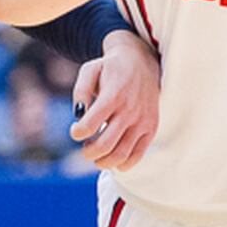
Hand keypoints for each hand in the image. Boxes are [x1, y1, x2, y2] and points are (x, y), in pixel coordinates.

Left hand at [70, 30, 160, 170]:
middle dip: (88, 152)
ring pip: (120, 155)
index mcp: (113, 95)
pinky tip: (112, 158)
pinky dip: (122, 164)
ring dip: (102, 161)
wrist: (142, 62)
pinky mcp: (151, 128)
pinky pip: (137, 155)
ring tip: (96, 153)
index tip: (76, 131)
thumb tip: (78, 116)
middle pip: (104, 145)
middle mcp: (130, 110)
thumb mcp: (90, 70)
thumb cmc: (110, 68)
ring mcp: (143, 121)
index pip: (90, 125)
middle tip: (85, 147)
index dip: (77, 133)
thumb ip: (80, 91)